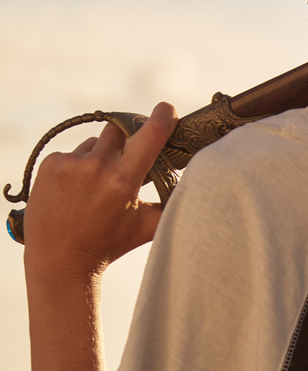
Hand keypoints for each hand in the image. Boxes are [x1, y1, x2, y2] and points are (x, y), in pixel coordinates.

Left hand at [23, 102, 177, 279]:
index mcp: (123, 180)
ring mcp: (70, 163)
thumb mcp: (145, 228)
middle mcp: (96, 166)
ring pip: (94, 143)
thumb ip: (169, 206)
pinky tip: (76, 191)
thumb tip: (194, 188)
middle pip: (120, 129)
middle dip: (127, 140)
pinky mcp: (50, 164)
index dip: (162, 117)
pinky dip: (78, 167)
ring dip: (100, 157)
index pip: (149, 134)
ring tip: (96, 188)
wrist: (60, 260)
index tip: (167, 109)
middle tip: (127, 158)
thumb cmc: (108, 245)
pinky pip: (72, 153)